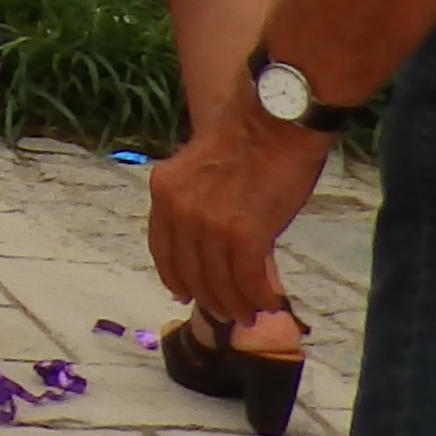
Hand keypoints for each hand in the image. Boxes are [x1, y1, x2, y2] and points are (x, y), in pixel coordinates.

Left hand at [148, 98, 326, 331]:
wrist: (273, 122)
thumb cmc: (246, 139)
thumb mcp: (202, 171)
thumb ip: (199, 205)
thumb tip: (216, 248)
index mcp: (163, 191)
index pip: (162, 248)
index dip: (174, 276)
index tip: (183, 293)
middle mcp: (180, 210)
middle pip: (190, 270)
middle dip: (208, 296)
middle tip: (226, 312)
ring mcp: (210, 225)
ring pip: (219, 281)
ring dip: (235, 303)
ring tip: (248, 314)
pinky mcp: (245, 236)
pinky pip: (248, 280)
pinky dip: (258, 296)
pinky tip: (268, 302)